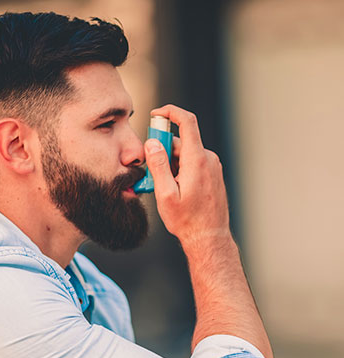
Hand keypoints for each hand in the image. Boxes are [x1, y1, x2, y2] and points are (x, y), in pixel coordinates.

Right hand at [144, 105, 229, 247]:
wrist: (209, 237)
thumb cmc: (187, 220)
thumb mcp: (165, 194)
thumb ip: (158, 166)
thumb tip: (152, 143)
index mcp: (196, 161)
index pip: (187, 122)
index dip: (170, 112)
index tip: (156, 114)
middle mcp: (208, 160)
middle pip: (181, 142)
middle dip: (163, 150)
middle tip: (151, 171)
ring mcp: (212, 167)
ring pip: (186, 154)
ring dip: (171, 164)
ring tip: (165, 188)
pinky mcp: (213, 174)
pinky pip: (193, 163)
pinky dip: (180, 169)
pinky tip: (175, 189)